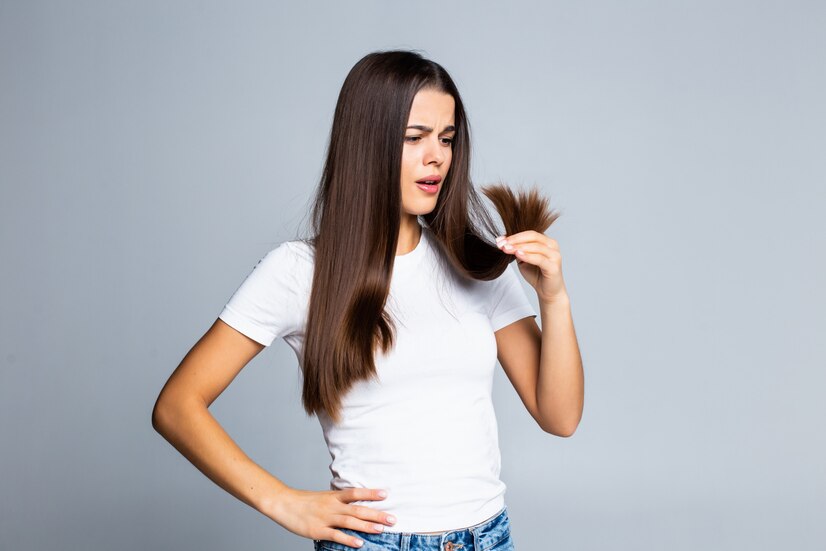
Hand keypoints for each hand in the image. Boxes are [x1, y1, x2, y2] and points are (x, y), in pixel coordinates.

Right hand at [266, 487, 396, 547]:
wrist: (284, 504)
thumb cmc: (306, 502)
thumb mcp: (324, 497)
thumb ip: (339, 500)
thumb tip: (356, 502)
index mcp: (334, 496)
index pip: (355, 493)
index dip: (371, 493)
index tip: (386, 494)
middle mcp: (332, 506)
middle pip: (358, 509)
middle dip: (376, 514)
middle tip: (392, 519)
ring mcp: (325, 518)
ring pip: (349, 522)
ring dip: (366, 526)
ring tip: (381, 529)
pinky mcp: (318, 530)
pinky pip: (336, 535)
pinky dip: (348, 539)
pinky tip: (360, 543)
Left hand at [496, 231, 567, 303]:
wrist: (547, 291)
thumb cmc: (536, 274)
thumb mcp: (523, 259)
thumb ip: (517, 250)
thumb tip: (503, 241)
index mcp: (545, 241)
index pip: (529, 233)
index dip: (513, 235)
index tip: (499, 240)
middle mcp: (552, 245)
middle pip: (532, 236)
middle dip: (515, 240)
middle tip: (502, 244)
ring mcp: (554, 255)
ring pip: (536, 246)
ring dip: (519, 247)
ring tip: (506, 249)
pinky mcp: (554, 266)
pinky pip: (539, 259)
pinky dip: (527, 256)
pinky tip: (517, 254)